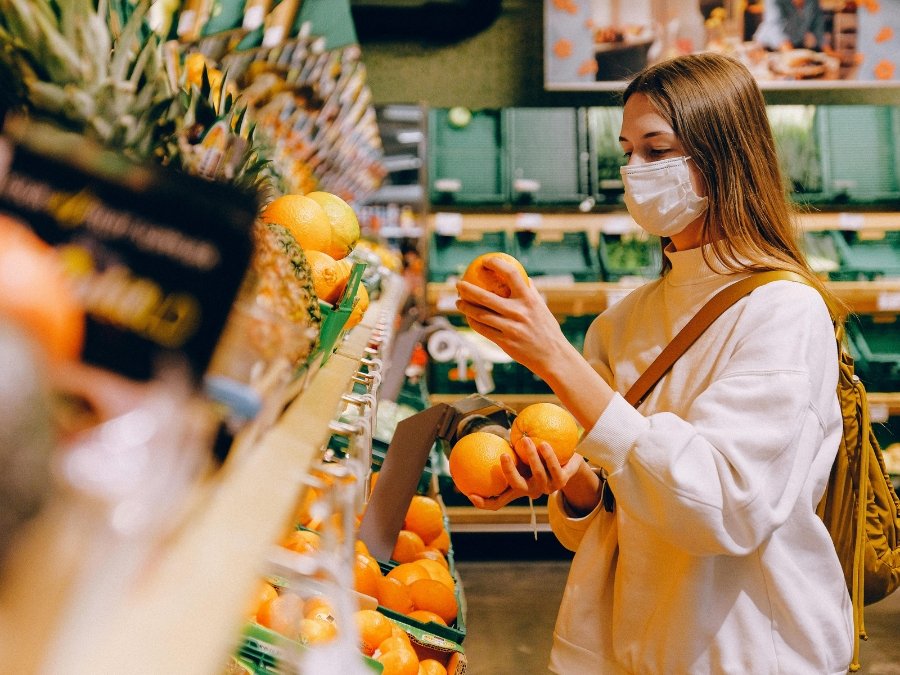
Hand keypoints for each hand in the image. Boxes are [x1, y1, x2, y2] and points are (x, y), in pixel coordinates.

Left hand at [455, 256, 569, 376]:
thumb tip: (521, 277)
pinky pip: (483, 329)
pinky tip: (468, 318)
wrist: (553, 356)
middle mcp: (519, 312)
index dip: (496, 264)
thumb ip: (530, 292)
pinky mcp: (504, 342)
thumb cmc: (547, 329)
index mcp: (529, 299)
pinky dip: (473, 322)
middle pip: (486, 296)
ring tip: (458, 302)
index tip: (485, 261)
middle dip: (467, 289)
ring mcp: (510, 328)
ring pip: (480, 314)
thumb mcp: (542, 308)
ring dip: (465, 307)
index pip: (511, 274)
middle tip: (459, 284)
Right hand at [467, 437, 583, 510]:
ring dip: (531, 456)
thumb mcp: (520, 456)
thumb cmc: (539, 456)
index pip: (498, 501)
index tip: (470, 494)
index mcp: (518, 488)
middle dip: (509, 471)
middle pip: (517, 485)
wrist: (570, 461)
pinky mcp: (562, 481)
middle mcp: (531, 490)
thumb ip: (506, 452)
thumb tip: (481, 439)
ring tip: (525, 440)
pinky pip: (554, 468)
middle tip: (503, 454)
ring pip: (538, 474)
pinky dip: (548, 456)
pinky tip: (544, 443)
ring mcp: (547, 488)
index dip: (483, 503)